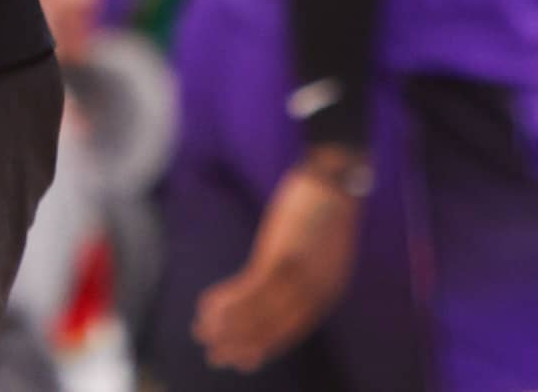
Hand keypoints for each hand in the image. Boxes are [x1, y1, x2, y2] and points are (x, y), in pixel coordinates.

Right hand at [192, 155, 362, 372]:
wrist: (335, 178)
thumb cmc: (328, 207)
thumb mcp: (324, 248)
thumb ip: (309, 270)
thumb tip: (289, 281)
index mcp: (328, 291)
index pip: (293, 330)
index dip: (265, 346)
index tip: (245, 359)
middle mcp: (315, 291)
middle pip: (273, 329)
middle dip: (242, 345)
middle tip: (216, 358)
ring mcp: (298, 276)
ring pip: (258, 313)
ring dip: (227, 326)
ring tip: (202, 334)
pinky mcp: (281, 257)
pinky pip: (249, 289)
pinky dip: (227, 301)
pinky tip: (207, 306)